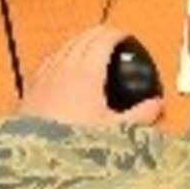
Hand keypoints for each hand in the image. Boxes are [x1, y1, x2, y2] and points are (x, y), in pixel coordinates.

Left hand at [19, 25, 164, 127]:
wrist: (34, 154)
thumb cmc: (74, 141)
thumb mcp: (113, 130)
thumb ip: (139, 116)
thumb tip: (157, 105)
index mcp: (87, 72)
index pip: (103, 41)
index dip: (115, 34)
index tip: (125, 35)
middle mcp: (64, 67)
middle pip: (83, 39)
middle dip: (98, 34)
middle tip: (111, 36)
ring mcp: (45, 75)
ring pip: (64, 46)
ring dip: (79, 41)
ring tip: (89, 44)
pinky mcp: (32, 86)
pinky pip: (48, 60)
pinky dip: (60, 54)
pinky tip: (61, 62)